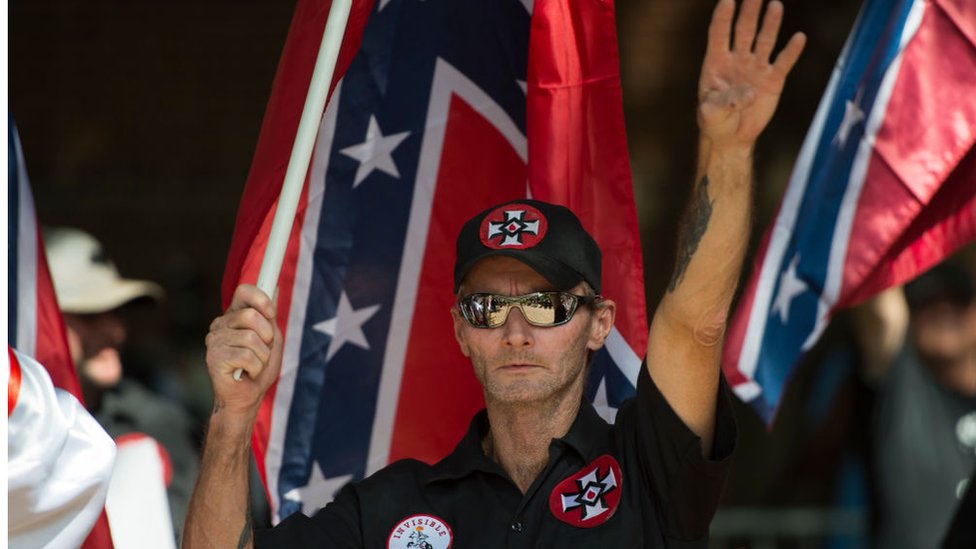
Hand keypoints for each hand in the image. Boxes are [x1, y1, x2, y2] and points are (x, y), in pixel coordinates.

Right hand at [204, 284, 281, 416]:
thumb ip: (270, 316)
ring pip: (251, 338)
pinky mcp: (214, 357)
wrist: (246, 398)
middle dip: (267, 336)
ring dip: (262, 356)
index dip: (261, 298)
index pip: (244, 291)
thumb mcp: (272, 339)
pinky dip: (256, 367)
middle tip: (263, 351)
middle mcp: (220, 325)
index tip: (271, 312)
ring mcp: (214, 341)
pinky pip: (247, 356)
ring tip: (254, 365)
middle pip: (251, 315)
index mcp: (233, 317)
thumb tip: (276, 288)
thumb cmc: (259, 369)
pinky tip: (247, 373)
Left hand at [698, 0, 805, 147]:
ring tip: (775, 5)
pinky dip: (791, 51)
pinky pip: (783, 62)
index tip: (727, 0)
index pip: (719, 35)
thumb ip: (724, 102)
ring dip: (770, 24)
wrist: (732, 136)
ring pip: (764, 40)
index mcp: (716, 63)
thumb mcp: (711, 114)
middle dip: (749, 11)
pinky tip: (799, 37)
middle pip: (744, 30)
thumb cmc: (715, 121)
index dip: (723, 18)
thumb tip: (748, 93)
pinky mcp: (773, 79)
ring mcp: (756, 67)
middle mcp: (737, 60)